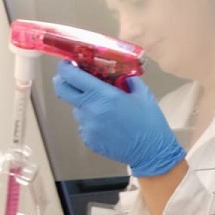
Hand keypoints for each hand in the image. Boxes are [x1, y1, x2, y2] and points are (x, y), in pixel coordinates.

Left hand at [53, 62, 184, 176]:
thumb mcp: (143, 94)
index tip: (68, 63)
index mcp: (104, 95)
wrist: (152, 151)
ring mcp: (87, 126)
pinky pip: (84, 124)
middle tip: (71, 77)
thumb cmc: (150, 122)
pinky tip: (108, 124)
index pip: (73, 76)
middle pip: (62, 90)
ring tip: (104, 108)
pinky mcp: (88, 139)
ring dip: (84, 104)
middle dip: (63, 80)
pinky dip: (92, 120)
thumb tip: (117, 73)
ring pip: (77, 109)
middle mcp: (91, 110)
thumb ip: (127, 80)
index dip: (66, 67)